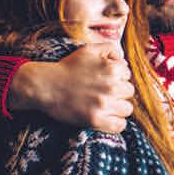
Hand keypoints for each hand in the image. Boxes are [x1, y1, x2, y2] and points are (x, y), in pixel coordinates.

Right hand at [9, 41, 135, 132]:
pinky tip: (105, 117)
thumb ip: (110, 48)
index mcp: (112, 69)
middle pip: (129, 92)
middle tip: (101, 92)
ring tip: (103, 104)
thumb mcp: (88, 50)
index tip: (103, 80)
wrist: (44, 86)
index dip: (116, 77)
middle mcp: (111, 87)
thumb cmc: (66, 68)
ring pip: (127, 109)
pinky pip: (120, 126)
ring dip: (117, 107)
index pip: (127, 75)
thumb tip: (124, 58)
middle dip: (118, 91)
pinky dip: (115, 123)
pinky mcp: (95, 120)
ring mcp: (104, 104)